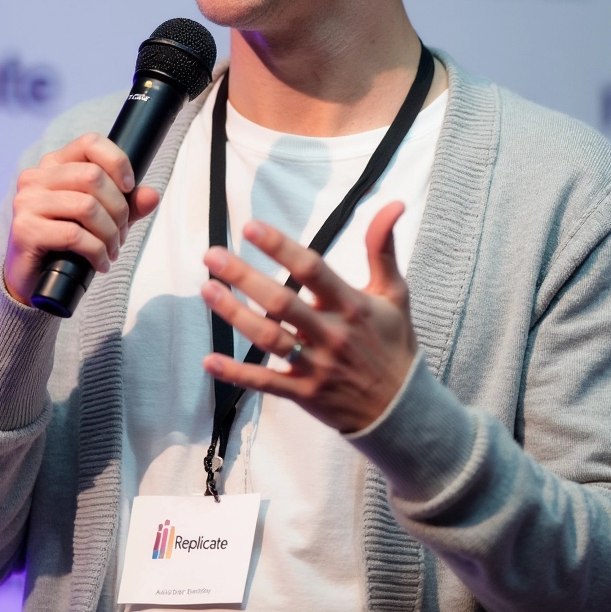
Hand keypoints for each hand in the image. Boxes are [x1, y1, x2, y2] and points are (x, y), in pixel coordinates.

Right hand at [4, 133, 159, 305]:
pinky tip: (100, 263)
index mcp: (54, 165)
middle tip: (121, 234)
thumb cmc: (68, 244)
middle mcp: (36, 177)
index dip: (117, 161)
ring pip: (87, 206)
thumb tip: (151, 196)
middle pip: (93, 176)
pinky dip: (96, 252)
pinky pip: (74, 235)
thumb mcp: (105, 219)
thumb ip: (129, 205)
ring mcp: (27, 202)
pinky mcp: (25, 230)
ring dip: (109, 234)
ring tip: (112, 250)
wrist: (35, 282)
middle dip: (119, 209)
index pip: (90, 142)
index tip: (130, 188)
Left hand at [201, 201, 417, 433]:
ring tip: (207, 289)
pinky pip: (266, 383)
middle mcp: (331, 333)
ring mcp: (316, 365)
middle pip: (282, 302)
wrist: (403, 408)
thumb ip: (383, 247)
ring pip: (269, 339)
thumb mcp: (395, 293)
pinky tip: (209, 361)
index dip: (281, 248)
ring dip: (235, 315)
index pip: (312, 269)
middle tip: (212, 255)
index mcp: (351, 305)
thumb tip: (394, 203)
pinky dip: (237, 374)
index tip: (251, 227)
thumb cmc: (394, 343)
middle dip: (244, 277)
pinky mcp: (305, 393)